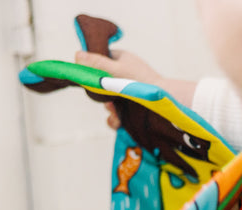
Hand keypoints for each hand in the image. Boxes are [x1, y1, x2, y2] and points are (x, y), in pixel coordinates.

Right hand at [75, 50, 196, 128]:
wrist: (165, 103)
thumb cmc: (142, 82)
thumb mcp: (115, 70)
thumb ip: (96, 64)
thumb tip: (76, 55)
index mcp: (122, 60)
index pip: (100, 61)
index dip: (92, 71)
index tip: (89, 79)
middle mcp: (125, 76)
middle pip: (102, 84)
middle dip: (101, 95)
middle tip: (107, 100)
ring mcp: (129, 93)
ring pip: (109, 101)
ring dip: (109, 109)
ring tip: (116, 112)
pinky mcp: (133, 110)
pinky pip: (117, 116)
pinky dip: (115, 120)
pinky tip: (118, 122)